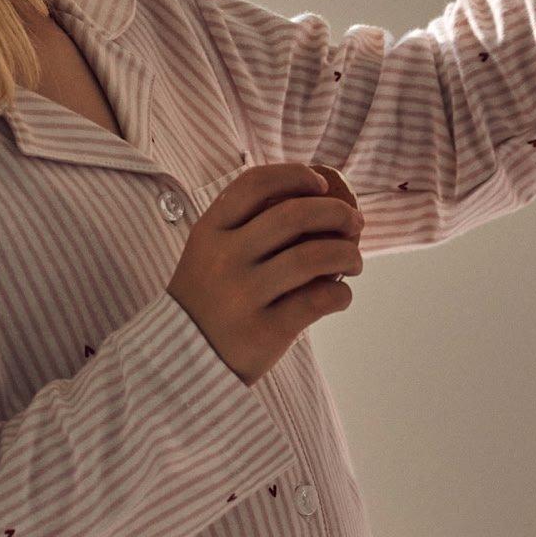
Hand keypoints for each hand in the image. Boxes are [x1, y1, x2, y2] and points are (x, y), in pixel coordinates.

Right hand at [166, 163, 363, 383]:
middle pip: (294, 215)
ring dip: (347, 254)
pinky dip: (341, 294)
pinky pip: (319, 300)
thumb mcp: (211, 253)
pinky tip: (340, 296)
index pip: (255, 184)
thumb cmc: (210, 298)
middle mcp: (224, 258)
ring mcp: (243, 295)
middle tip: (354, 223)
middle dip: (337, 212)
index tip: (322, 183)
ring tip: (354, 262)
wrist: (180, 362)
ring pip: (312, 257)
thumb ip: (249, 226)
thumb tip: (320, 197)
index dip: (295, 175)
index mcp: (210, 231)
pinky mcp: (264, 331)